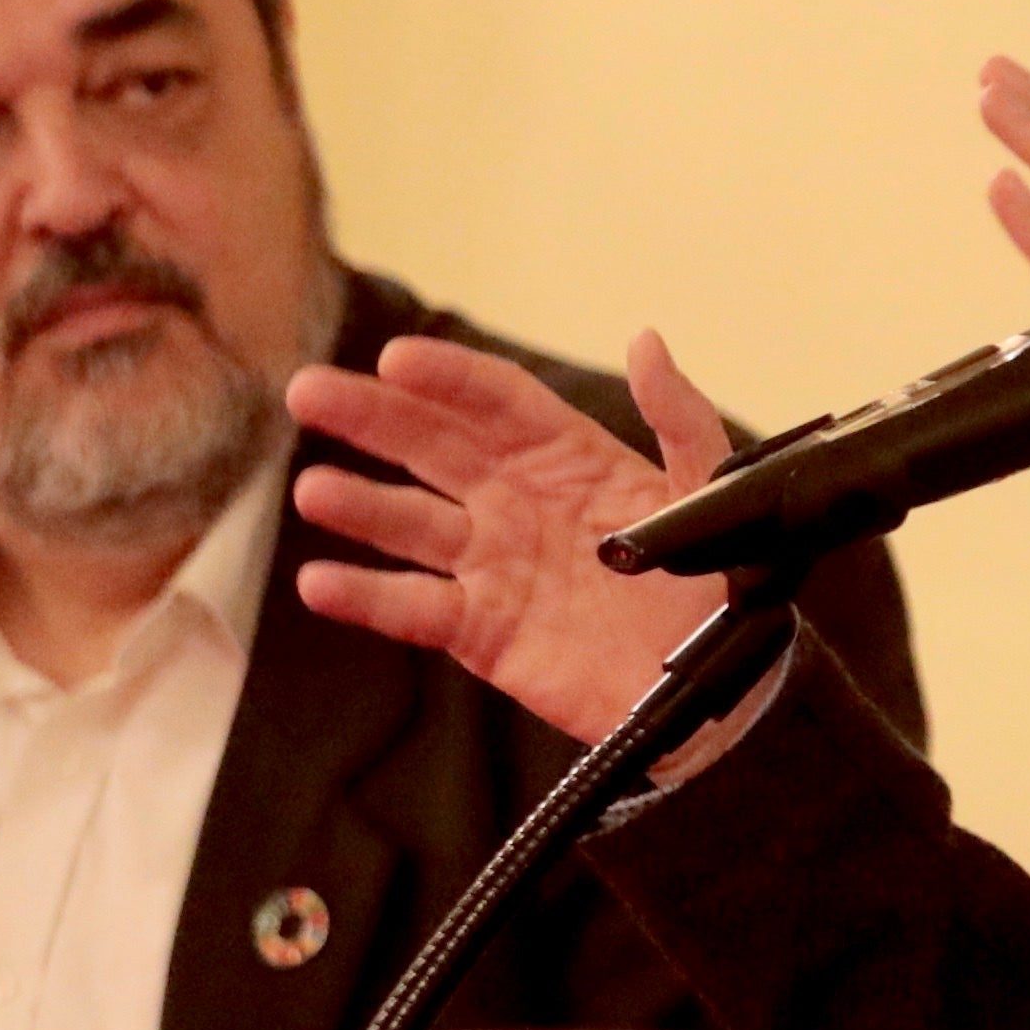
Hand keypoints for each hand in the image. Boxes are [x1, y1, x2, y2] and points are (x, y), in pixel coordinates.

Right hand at [287, 330, 744, 744]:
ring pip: (410, 525)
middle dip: (371, 418)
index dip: (448, 378)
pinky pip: (412, 607)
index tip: (397, 358)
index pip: (494, 402)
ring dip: (359, 505)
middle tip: (309, 392)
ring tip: (314, 491)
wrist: (721, 688)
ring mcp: (493, 565)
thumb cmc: (718, 585)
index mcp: (567, 459)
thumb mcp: (710, 492)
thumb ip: (679, 418)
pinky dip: (365, 597)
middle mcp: (517, 503)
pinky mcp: (480, 629)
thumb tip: (647, 341)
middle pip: (432, 448)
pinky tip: (320, 582)